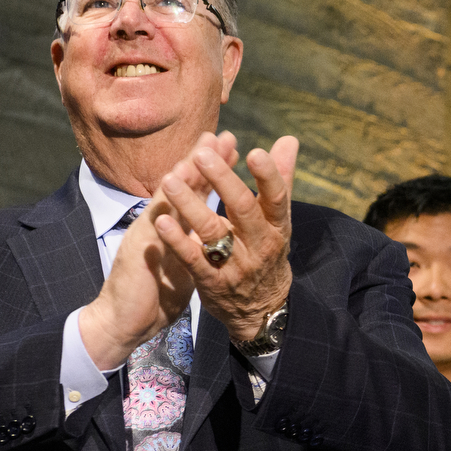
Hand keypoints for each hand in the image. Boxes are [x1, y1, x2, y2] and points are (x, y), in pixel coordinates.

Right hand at [78, 133, 239, 369]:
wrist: (122, 319)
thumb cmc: (154, 289)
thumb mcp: (181, 259)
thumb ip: (196, 239)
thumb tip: (215, 225)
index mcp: (173, 225)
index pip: (195, 190)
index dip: (213, 167)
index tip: (231, 144)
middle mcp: (159, 224)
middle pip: (182, 186)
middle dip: (202, 160)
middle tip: (220, 135)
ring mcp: (147, 236)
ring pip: (166, 201)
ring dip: (183, 177)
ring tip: (199, 153)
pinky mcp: (139, 255)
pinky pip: (153, 233)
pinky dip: (164, 214)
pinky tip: (169, 196)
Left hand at [154, 133, 296, 340]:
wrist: (260, 310)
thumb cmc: (267, 253)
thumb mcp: (279, 221)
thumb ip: (280, 180)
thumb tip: (289, 140)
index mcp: (277, 227)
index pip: (277, 198)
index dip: (268, 177)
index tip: (255, 152)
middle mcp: (259, 245)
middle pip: (243, 210)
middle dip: (222, 181)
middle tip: (201, 155)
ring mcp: (235, 265)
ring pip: (213, 232)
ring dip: (190, 205)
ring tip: (170, 180)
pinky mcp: (212, 282)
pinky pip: (192, 259)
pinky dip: (177, 240)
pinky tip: (161, 221)